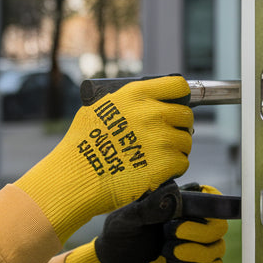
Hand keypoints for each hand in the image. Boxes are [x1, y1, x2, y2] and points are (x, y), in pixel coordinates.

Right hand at [15, 75, 192, 242]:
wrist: (77, 176)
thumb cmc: (81, 145)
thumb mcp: (97, 109)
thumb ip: (124, 103)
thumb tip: (143, 102)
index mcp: (136, 96)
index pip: (177, 86)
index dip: (180, 96)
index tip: (177, 104)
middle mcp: (152, 113)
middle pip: (185, 115)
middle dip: (177, 125)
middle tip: (163, 136)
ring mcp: (161, 139)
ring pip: (185, 141)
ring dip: (175, 148)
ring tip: (155, 156)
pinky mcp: (165, 164)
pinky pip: (182, 162)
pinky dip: (172, 168)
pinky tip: (155, 169)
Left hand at [63, 184, 228, 262]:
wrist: (116, 260)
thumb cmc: (120, 231)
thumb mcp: (126, 218)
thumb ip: (147, 207)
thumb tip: (171, 194)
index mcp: (181, 202)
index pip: (211, 197)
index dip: (212, 202)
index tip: (192, 209)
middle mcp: (195, 221)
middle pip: (219, 226)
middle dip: (197, 234)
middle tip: (169, 235)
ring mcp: (198, 244)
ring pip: (217, 249)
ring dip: (193, 255)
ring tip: (167, 255)